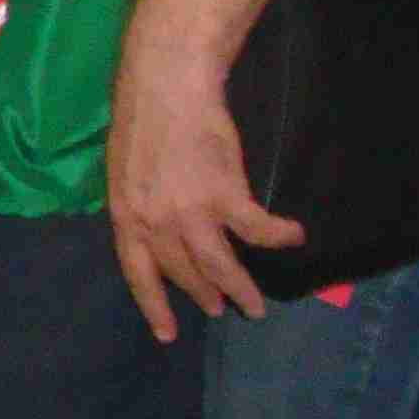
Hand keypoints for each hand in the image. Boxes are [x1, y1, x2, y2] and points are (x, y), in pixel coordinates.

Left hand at [107, 29, 303, 341]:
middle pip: (185, 273)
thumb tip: (151, 224)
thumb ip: (138, 201)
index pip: (139, 272)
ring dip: (241, 288)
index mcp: (126, 215)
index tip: (167, 333)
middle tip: (221, 309)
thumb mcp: (124, 168)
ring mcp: (192, 213)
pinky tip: (294, 237)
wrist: (166, 85)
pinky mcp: (226, 196)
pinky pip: (258, 230)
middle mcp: (156, 223)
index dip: (154, 305)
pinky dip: (278, 236)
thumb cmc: (143, 117)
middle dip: (204, 295)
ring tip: (255, 305)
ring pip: (222, 266)